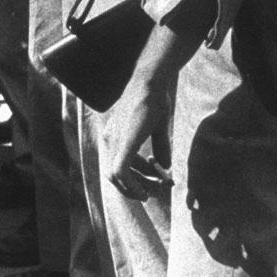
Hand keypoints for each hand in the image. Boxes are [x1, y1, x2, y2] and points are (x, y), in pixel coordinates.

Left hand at [105, 73, 174, 201]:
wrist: (151, 82)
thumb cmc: (155, 100)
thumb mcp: (157, 128)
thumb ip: (159, 147)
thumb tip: (166, 165)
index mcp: (114, 135)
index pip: (116, 165)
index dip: (132, 179)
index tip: (150, 185)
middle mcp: (109, 139)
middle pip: (114, 175)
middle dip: (133, 187)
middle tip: (151, 193)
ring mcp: (114, 140)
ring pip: (116, 176)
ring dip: (135, 188)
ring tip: (152, 192)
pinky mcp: (123, 141)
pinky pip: (120, 171)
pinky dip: (132, 184)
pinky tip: (144, 190)